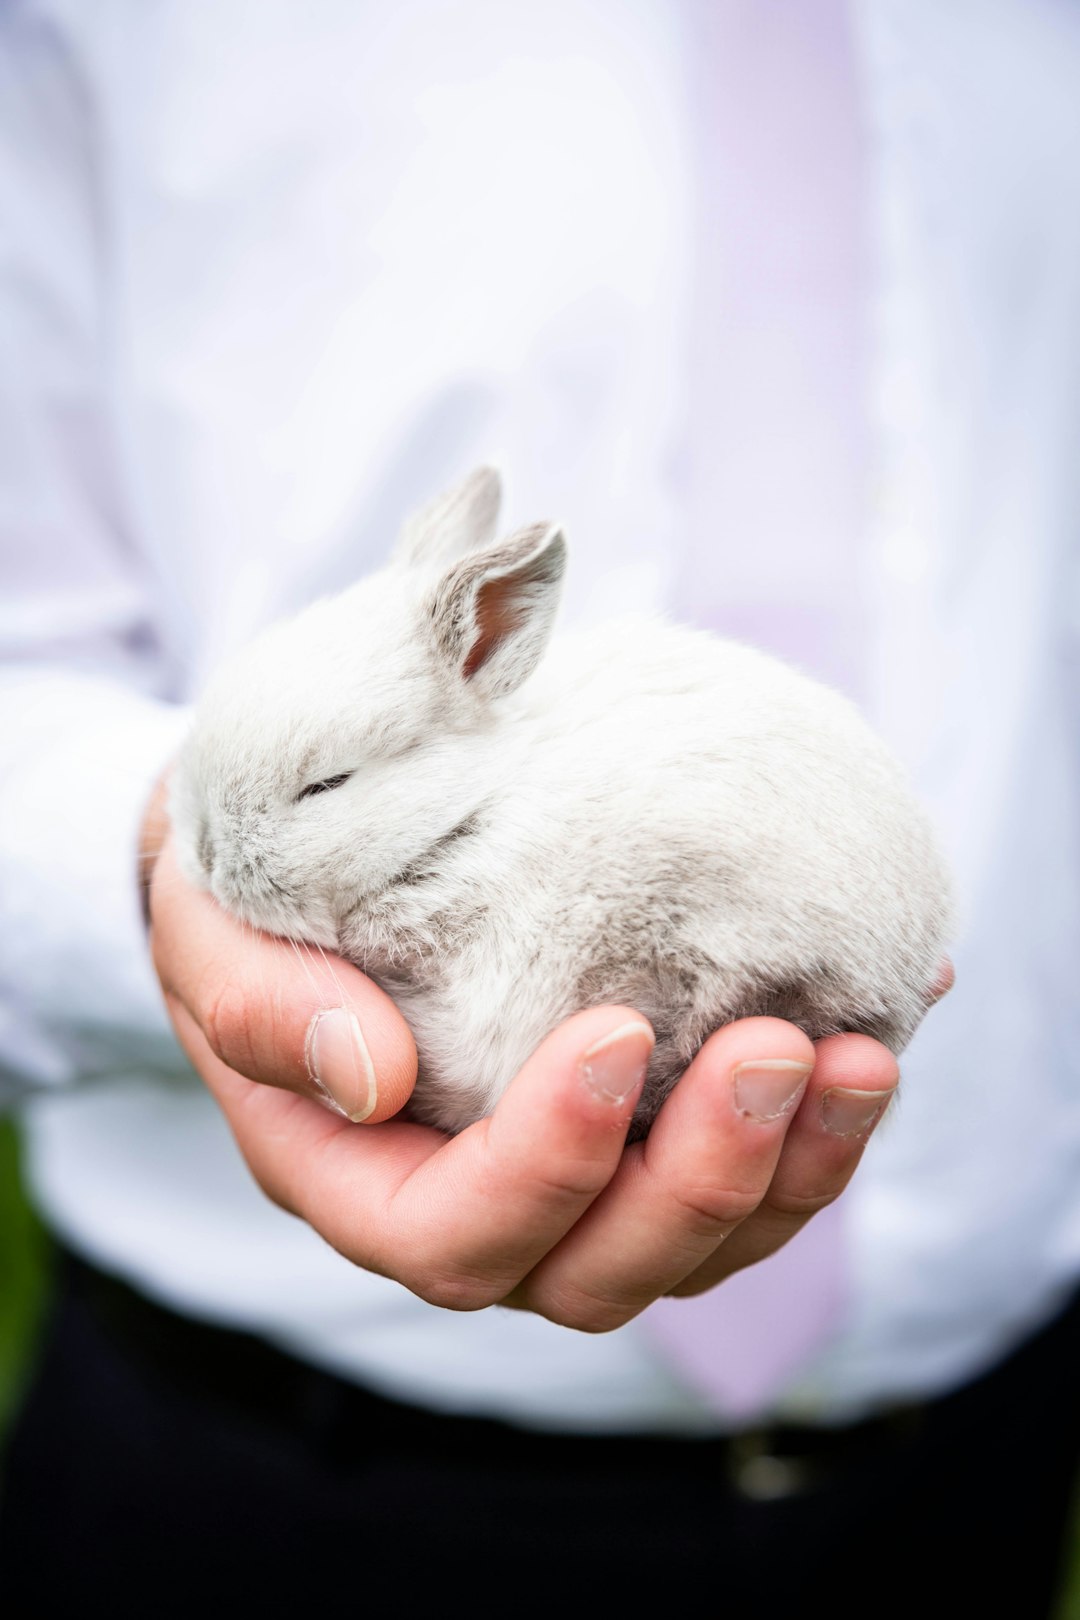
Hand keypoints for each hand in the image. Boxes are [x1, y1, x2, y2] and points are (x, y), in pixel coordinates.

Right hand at [144, 786, 947, 1330]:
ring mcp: (572, 1186)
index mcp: (363, 1185)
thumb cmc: (244, 914)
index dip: (546, 1164)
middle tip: (776, 1049)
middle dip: (701, 1180)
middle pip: (600, 1270)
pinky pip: (745, 1163)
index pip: (455, 1234)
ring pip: (695, 1244)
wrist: (297, 881)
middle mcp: (479, 1212)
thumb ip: (265, 1012)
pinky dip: (824, 1114)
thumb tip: (374, 1077)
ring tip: (860, 1056)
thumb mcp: (214, 944)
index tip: (613, 1033)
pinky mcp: (641, 1132)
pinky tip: (893, 1011)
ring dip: (792, 1170)